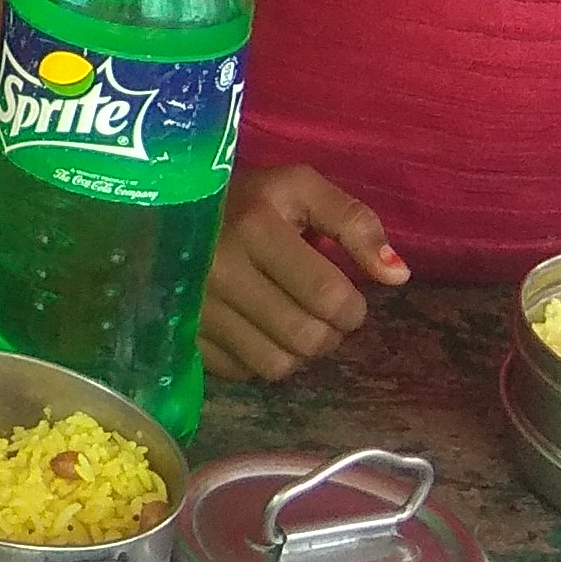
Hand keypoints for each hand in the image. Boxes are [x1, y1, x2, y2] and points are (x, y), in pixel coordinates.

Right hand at [198, 165, 410, 383]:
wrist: (162, 208)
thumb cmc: (246, 198)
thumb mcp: (300, 189)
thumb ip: (355, 223)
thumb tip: (398, 276)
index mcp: (255, 227)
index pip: (329, 297)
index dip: (352, 307)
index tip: (345, 296)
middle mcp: (219, 270)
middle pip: (306, 337)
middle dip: (329, 332)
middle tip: (320, 313)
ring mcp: (195, 307)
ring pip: (277, 364)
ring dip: (298, 351)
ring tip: (291, 322)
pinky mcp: (182, 333)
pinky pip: (243, 372)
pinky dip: (260, 358)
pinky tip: (256, 329)